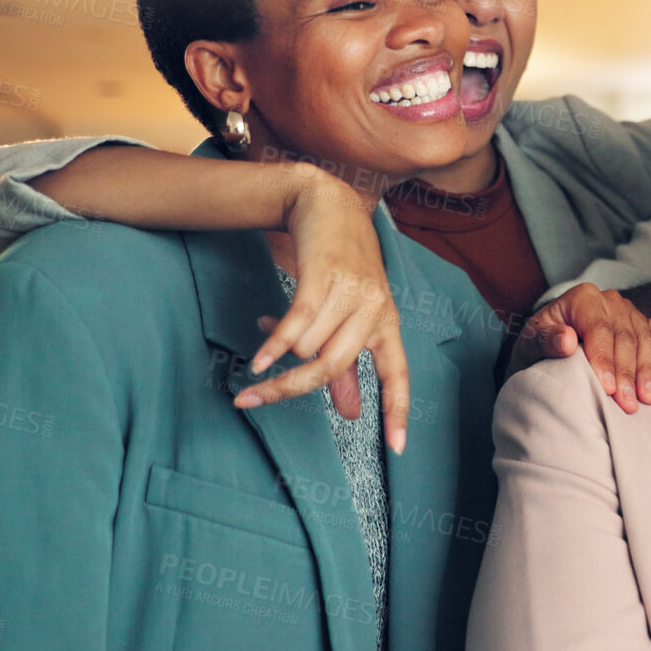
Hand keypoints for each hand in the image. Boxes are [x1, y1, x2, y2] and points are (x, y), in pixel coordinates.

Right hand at [237, 171, 412, 453]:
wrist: (327, 203)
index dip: (398, 410)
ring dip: (279, 350)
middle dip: (290, 390)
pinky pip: (297, 325)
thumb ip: (348, 365)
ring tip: (266, 338)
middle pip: (333, 368)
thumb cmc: (340, 265)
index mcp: (386, 324)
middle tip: (252, 401)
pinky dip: (273, 345)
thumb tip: (350, 414)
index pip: (397, 375)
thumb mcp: (352, 314)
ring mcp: (352, 292)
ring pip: (309, 347)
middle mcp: (375, 311)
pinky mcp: (325, 276)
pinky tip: (257, 360)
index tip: (398, 447)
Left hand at [510, 284, 650, 412]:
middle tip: (628, 403)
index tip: (607, 388)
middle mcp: (610, 301)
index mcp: (582, 298)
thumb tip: (566, 340)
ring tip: (648, 398)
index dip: (604, 359)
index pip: (598, 329)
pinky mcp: (643, 324)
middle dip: (628, 373)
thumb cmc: (541, 346)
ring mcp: (629, 312)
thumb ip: (545, 340)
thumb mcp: (531, 344)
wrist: (549, 348)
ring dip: (648, 370)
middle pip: (625, 337)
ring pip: (646, 338)